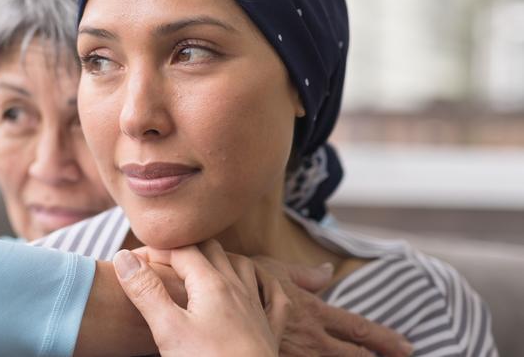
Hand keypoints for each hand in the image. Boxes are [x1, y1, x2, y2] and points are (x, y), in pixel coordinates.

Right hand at [113, 240, 289, 356]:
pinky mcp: (270, 329)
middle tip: (163, 258)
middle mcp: (237, 288)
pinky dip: (265, 282)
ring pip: (243, 265)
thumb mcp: (168, 330)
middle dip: (186, 248)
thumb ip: (146, 292)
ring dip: (223, 257)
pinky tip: (258, 284)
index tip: (133, 259)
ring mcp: (257, 307)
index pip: (181, 250)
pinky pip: (275, 295)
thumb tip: (123, 258)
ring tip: (204, 263)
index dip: (156, 250)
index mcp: (211, 284)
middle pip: (212, 250)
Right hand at [253, 256, 412, 356]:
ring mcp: (296, 354)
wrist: (212, 299)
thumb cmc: (243, 281)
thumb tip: (328, 270)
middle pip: (354, 354)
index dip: (384, 338)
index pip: (357, 327)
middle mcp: (311, 337)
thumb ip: (305, 274)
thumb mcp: (276, 270)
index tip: (406, 345)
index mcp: (314, 311)